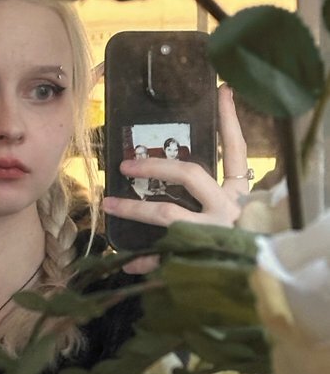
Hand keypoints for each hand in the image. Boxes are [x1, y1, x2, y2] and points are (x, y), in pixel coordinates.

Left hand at [102, 85, 248, 272]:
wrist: (265, 282)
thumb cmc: (251, 244)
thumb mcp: (244, 213)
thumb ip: (227, 190)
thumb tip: (209, 154)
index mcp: (238, 195)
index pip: (235, 150)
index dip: (228, 120)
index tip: (222, 90)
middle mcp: (226, 210)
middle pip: (190, 174)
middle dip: (156, 163)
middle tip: (127, 163)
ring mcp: (211, 234)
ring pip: (167, 214)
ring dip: (134, 209)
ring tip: (108, 204)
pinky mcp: (198, 258)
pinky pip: (164, 257)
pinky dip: (145, 259)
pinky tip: (127, 261)